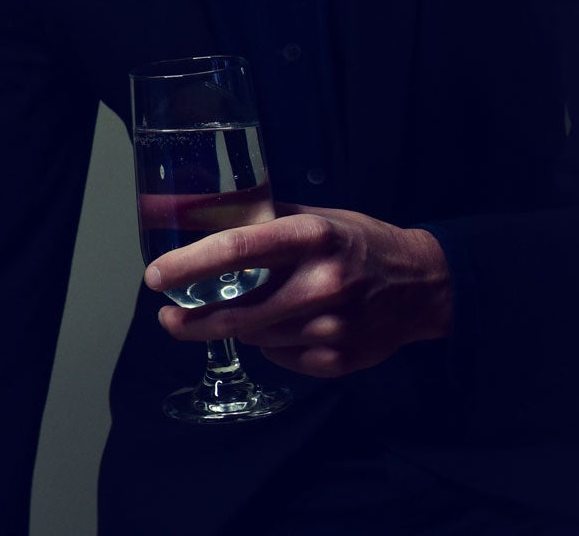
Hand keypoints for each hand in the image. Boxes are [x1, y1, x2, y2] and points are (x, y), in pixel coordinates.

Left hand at [144, 203, 452, 377]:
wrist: (423, 286)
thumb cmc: (359, 245)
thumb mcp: (317, 218)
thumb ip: (266, 222)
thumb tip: (204, 221)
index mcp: (312, 238)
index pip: (237, 250)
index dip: (188, 266)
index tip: (155, 276)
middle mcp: (322, 283)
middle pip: (237, 312)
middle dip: (191, 320)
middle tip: (169, 316)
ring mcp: (332, 327)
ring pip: (255, 337)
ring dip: (235, 327)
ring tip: (234, 313)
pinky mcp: (339, 359)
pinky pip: (281, 357)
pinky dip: (270, 344)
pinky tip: (281, 328)